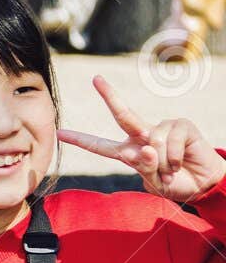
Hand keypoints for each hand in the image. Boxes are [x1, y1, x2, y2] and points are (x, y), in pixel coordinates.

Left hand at [58, 74, 225, 201]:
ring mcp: (162, 128)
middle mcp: (142, 135)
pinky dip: (174, 158)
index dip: (80, 140)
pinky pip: (170, 142)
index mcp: (128, 151)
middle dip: (109, 96)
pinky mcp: (182, 125)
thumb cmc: (175, 182)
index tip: (59, 133)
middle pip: (122, 115)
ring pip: (153, 143)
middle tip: (96, 78)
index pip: (100, 146)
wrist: (204, 184)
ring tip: (171, 170)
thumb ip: (145, 168)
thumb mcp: (155, 182)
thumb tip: (144, 147)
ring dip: (163, 163)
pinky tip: (180, 162)